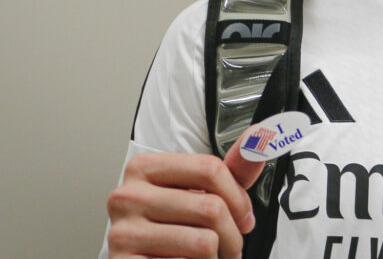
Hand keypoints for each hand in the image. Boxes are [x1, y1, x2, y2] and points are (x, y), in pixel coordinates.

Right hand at [106, 128, 266, 258]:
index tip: (244, 215)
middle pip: (211, 208)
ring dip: (219, 256)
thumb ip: (232, 168)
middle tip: (230, 246)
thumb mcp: (200, 192)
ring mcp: (122, 233)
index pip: (210, 169)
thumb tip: (259, 135)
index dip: (238, 197)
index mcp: (144, 168)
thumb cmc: (171, 226)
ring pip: (205, 242)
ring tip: (212, 258)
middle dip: (233, 234)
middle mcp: (127, 197)